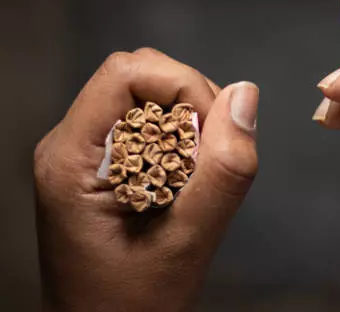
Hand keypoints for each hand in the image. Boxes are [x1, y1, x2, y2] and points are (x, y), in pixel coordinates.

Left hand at [34, 48, 258, 311]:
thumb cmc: (134, 303)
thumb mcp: (189, 241)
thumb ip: (223, 170)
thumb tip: (246, 95)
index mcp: (72, 157)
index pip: (126, 73)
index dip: (182, 86)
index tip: (215, 132)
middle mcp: (70, 145)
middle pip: (137, 77)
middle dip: (191, 101)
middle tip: (215, 154)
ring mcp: (84, 153)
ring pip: (145, 96)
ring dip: (189, 120)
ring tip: (203, 171)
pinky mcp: (101, 164)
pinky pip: (145, 123)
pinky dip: (181, 137)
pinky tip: (190, 175)